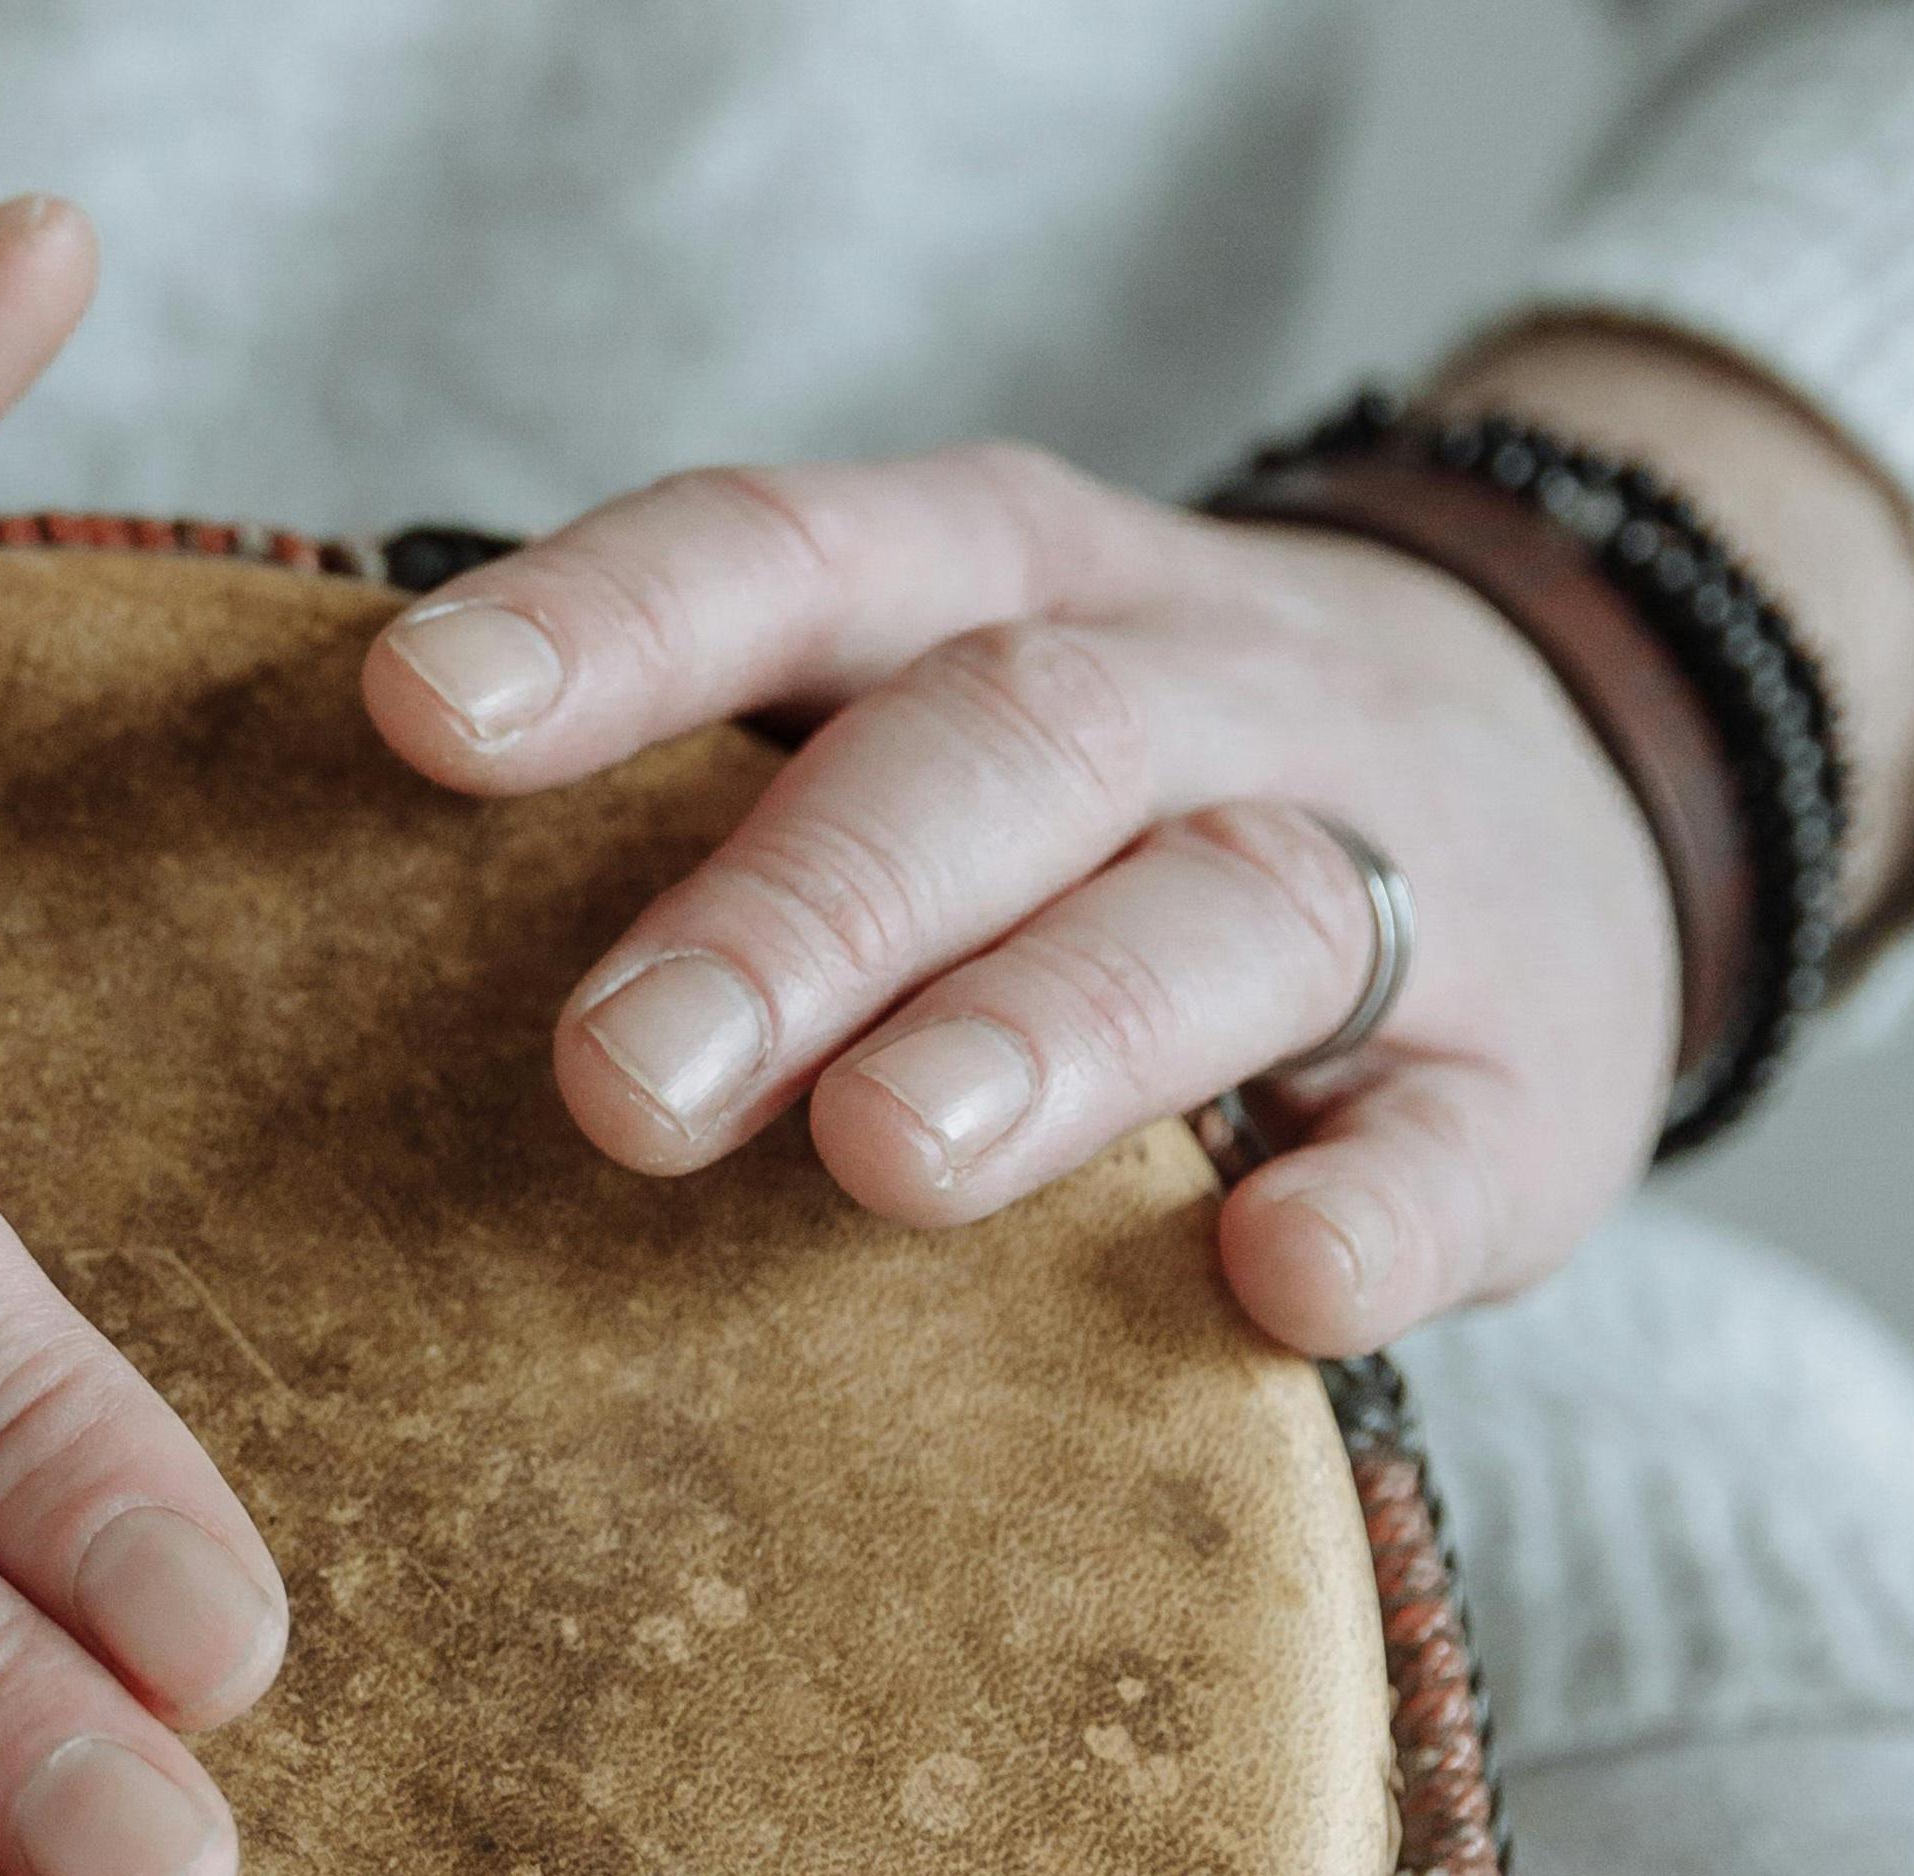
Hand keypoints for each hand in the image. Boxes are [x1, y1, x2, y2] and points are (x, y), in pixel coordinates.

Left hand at [357, 342, 1913, 1356]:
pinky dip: (1372, 1212)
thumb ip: (720, 775)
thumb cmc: (1121, 800)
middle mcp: (1205, 693)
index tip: (420, 714)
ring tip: (884, 1149)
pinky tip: (1272, 1281)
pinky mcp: (1526, 1089)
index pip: (800, 557)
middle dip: (804, 907)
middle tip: (618, 1079)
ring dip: (1048, 1031)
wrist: (1579, 780)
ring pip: (1226, 917)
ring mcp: (1396, 880)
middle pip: (1004, 750)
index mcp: (1011, 587)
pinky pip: (1459, 1149)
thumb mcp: (945, 695)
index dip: (618, 623)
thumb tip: (334, 916)